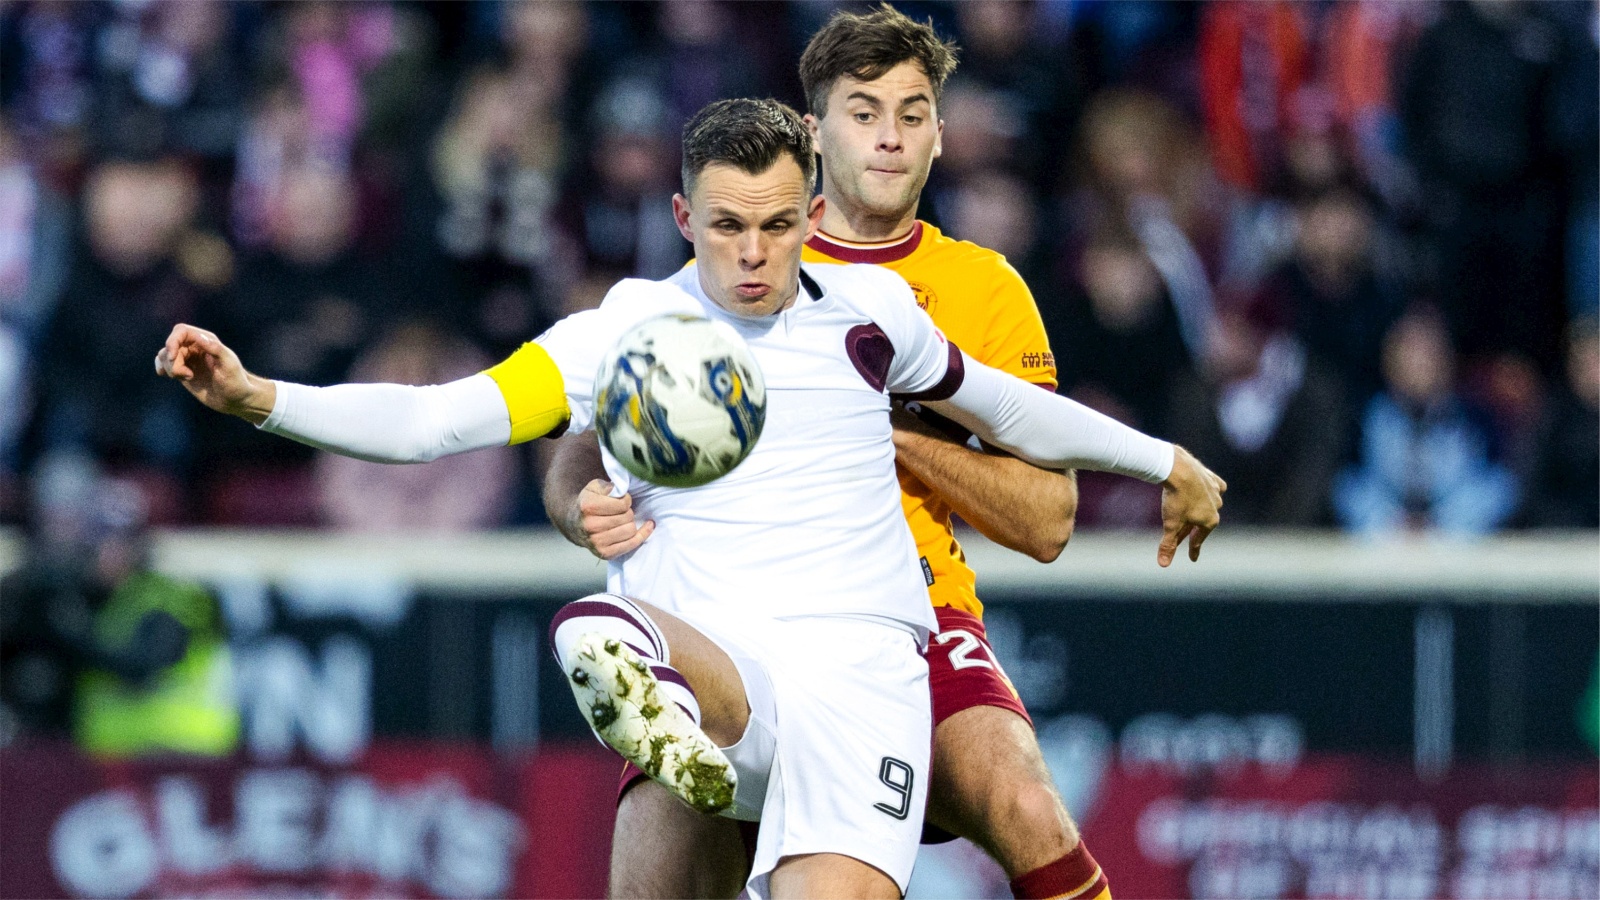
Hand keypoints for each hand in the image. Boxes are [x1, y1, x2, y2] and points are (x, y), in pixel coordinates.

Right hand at [154, 324, 274, 422]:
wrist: (235, 399)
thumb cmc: (236, 382)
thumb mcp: (229, 365)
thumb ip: (215, 349)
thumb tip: (199, 337)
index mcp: (207, 340)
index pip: (181, 331)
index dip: (172, 341)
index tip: (172, 357)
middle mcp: (195, 347)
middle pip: (171, 345)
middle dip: (173, 361)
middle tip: (188, 376)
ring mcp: (188, 359)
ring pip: (165, 355)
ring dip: (170, 368)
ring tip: (187, 378)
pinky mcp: (183, 371)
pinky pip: (164, 363)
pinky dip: (161, 367)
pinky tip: (164, 374)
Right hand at [570, 479, 653, 559]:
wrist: (574, 524)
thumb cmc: (589, 503)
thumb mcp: (595, 487)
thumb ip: (610, 486)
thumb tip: (622, 491)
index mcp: (588, 507)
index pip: (623, 504)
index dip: (626, 500)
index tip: (622, 500)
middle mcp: (591, 526)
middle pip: (627, 517)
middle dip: (628, 512)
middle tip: (621, 512)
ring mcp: (597, 542)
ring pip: (630, 531)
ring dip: (631, 523)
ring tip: (623, 520)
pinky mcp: (605, 553)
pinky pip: (631, 545)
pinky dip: (642, 535)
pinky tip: (648, 526)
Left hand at [1157, 445, 1225, 566]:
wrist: (1179, 468)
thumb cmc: (1176, 499)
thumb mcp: (1170, 524)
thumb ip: (1168, 544)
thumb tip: (1164, 564)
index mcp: (1210, 520)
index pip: (1198, 539)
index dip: (1193, 549)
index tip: (1192, 559)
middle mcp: (1217, 506)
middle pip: (1201, 522)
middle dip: (1190, 530)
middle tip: (1182, 537)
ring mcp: (1215, 491)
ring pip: (1208, 505)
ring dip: (1200, 511)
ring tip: (1194, 514)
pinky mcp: (1211, 477)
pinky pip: (1214, 487)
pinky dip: (1211, 491)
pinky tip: (1211, 492)